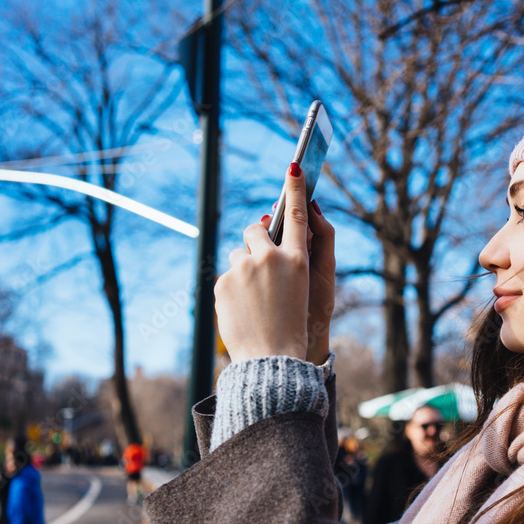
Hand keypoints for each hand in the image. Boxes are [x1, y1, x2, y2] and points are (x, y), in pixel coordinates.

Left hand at [215, 162, 334, 363]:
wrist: (271, 358)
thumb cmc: (291, 325)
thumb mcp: (300, 288)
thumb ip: (286, 259)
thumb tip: (260, 231)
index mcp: (298, 260)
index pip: (296, 214)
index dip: (296, 188)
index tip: (295, 165)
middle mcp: (270, 259)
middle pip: (255, 230)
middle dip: (255, 241)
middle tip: (262, 266)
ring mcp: (243, 270)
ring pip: (238, 255)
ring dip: (244, 268)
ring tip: (254, 299)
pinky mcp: (222, 283)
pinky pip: (227, 275)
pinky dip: (233, 288)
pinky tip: (244, 309)